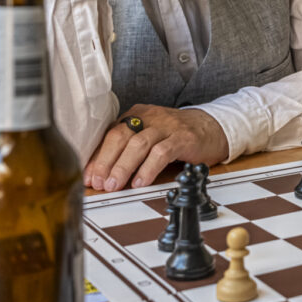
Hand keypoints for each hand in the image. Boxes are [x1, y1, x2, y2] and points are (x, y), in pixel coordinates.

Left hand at [83, 105, 229, 191]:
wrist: (213, 128)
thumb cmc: (177, 136)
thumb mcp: (150, 136)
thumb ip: (128, 149)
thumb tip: (103, 173)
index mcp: (137, 115)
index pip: (110, 134)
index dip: (97, 157)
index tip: (89, 177)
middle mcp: (150, 117)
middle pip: (120, 136)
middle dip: (106, 162)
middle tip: (99, 183)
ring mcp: (167, 126)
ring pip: (138, 144)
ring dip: (123, 167)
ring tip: (114, 185)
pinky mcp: (183, 138)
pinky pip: (161, 152)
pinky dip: (148, 168)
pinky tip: (140, 182)